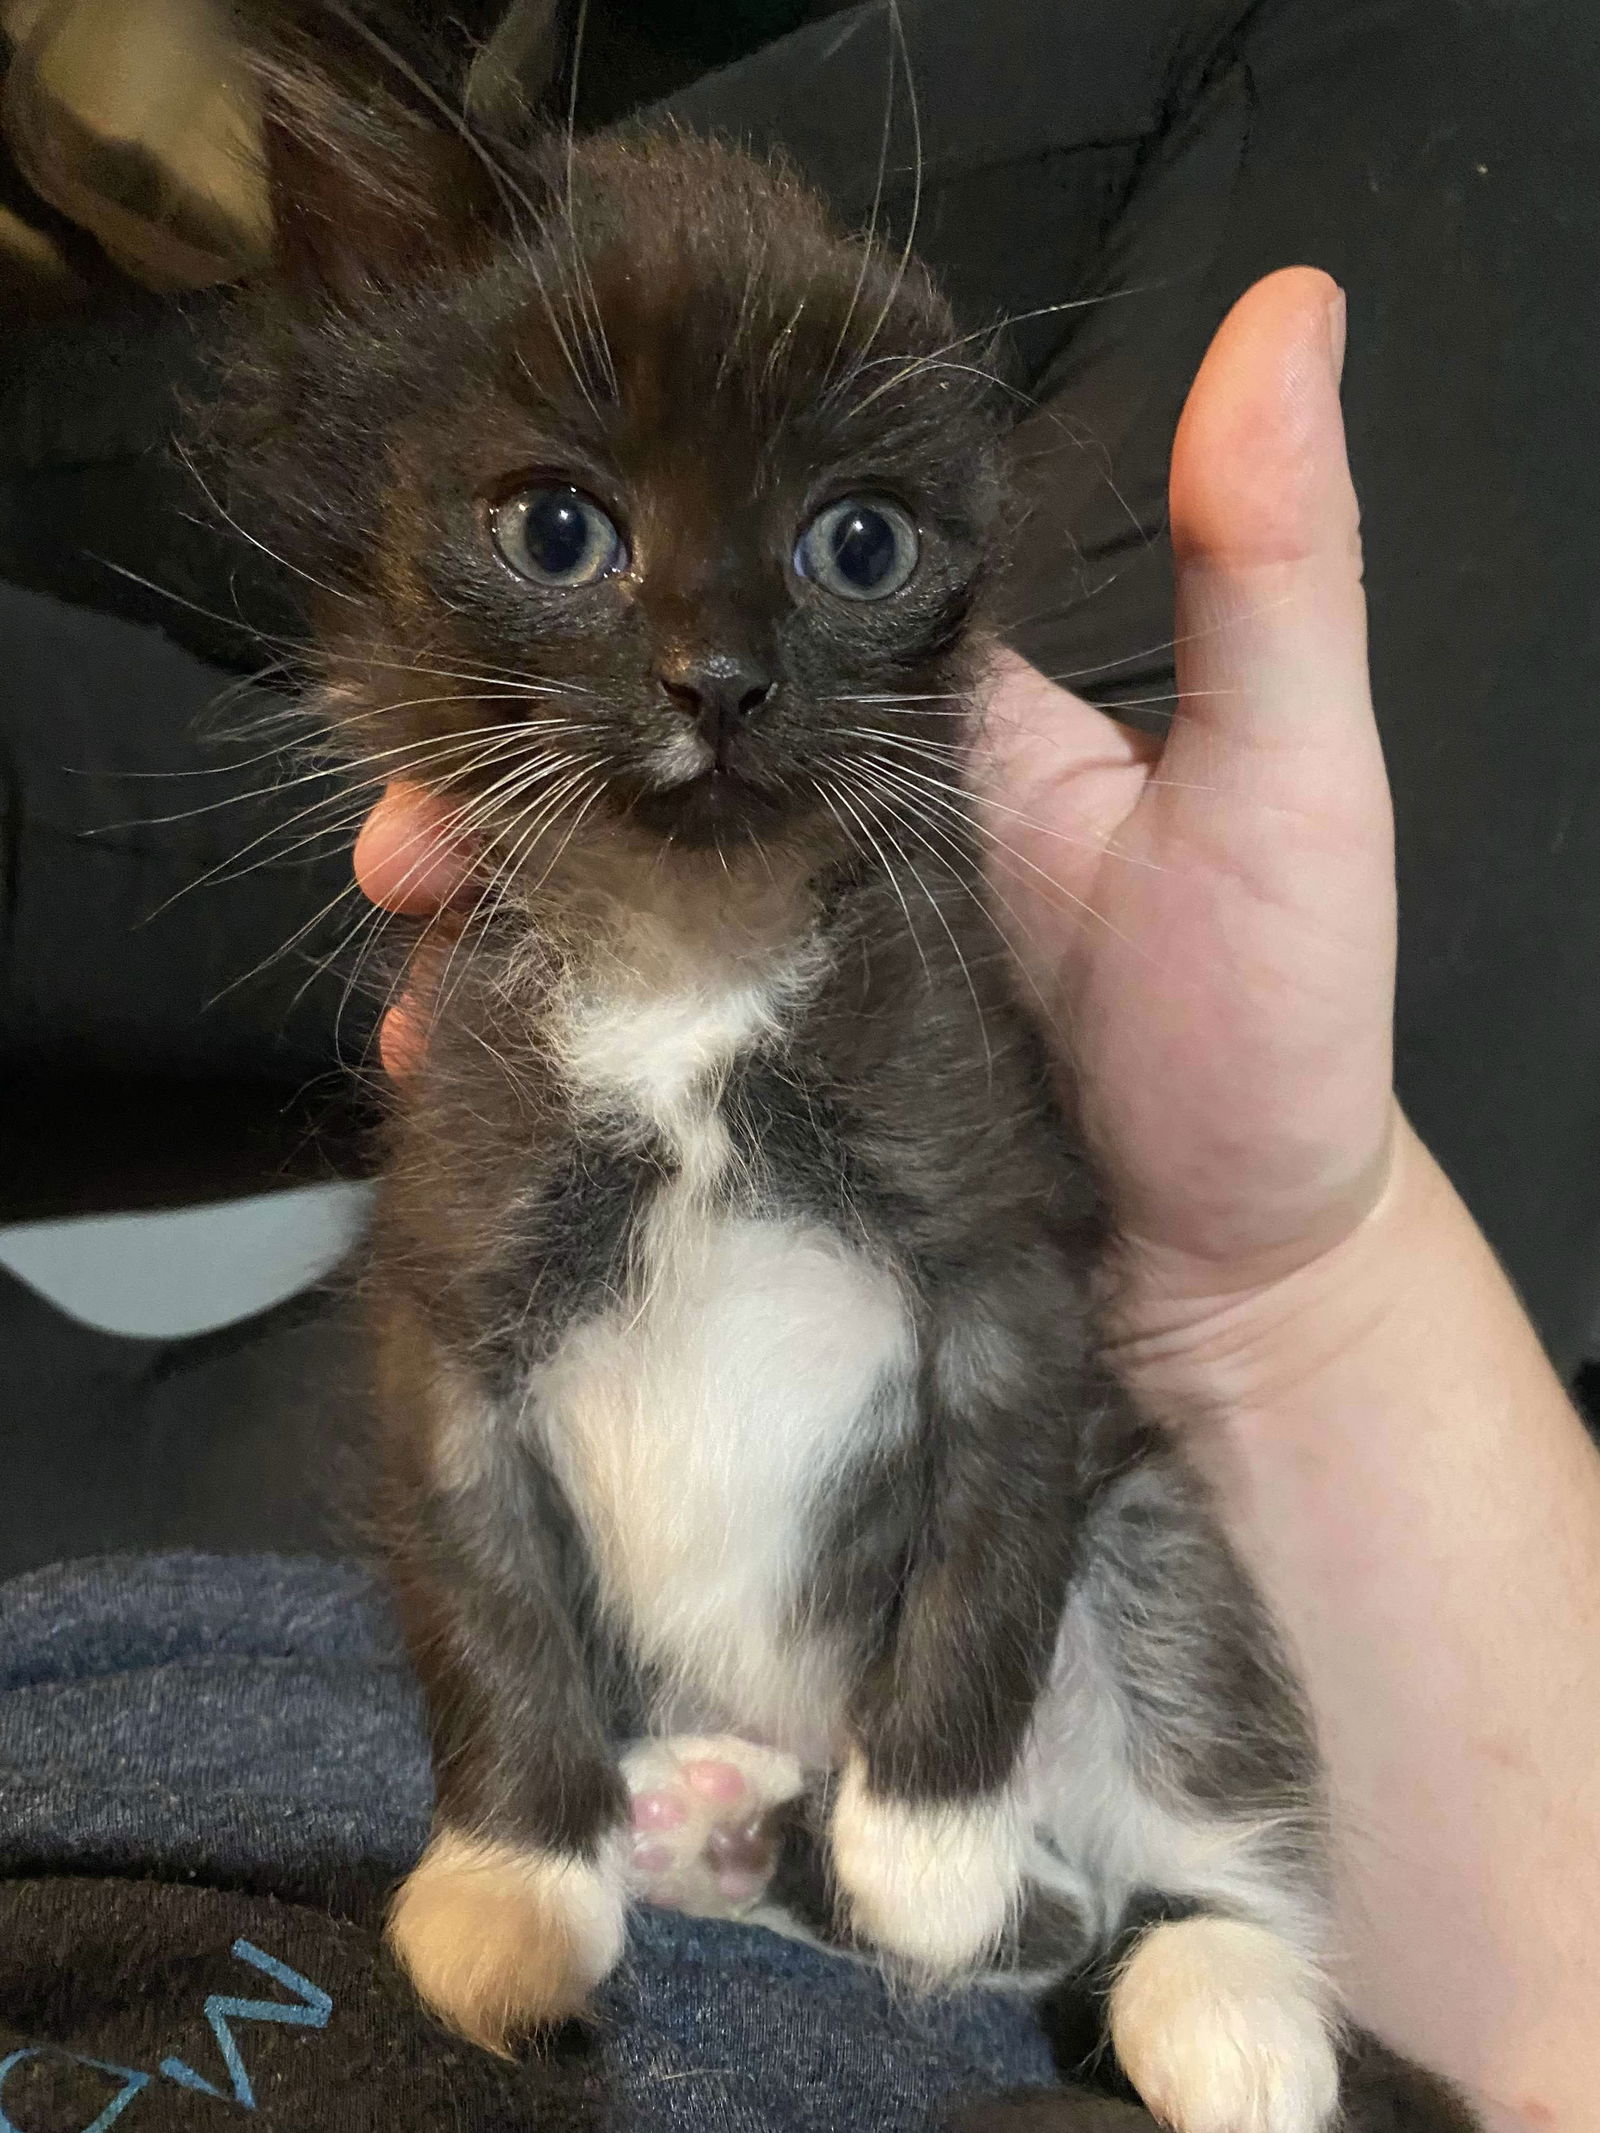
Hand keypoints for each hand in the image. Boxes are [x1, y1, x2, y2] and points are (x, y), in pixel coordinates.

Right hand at [357, 269, 1391, 1318]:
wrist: (1235, 1286)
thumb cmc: (1277, 1027)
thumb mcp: (1289, 780)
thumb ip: (1271, 570)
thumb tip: (1291, 305)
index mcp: (922, 734)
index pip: (736, 636)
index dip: (613, 617)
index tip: (489, 624)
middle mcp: (828, 835)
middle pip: (625, 768)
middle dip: (493, 776)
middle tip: (405, 832)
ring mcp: (778, 971)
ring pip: (589, 902)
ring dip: (479, 903)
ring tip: (411, 939)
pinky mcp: (752, 1095)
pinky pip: (607, 1046)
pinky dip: (517, 1043)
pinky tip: (443, 1064)